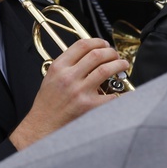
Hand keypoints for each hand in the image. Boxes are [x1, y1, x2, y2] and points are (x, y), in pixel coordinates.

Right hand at [9, 38, 127, 149]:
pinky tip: (123, 89)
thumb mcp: (50, 77)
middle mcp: (69, 77)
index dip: (97, 41)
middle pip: (97, 54)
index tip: (104, 44)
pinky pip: (111, 95)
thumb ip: (66, 64)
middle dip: (111, 52)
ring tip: (123, 65)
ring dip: (118, 65)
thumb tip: (88, 55)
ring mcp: (80, 91)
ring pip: (106, 69)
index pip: (82, 45)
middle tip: (116, 55)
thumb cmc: (47, 104)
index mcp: (59, 67)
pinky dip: (120, 91)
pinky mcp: (89, 106)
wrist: (43, 126)